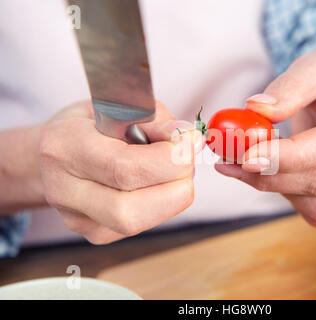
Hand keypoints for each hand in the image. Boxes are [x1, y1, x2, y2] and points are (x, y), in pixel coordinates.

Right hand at [39, 101, 201, 243]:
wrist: (56, 153)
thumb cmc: (89, 125)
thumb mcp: (117, 106)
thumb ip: (154, 119)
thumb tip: (188, 139)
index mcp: (65, 147)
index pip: (124, 167)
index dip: (170, 159)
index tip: (190, 141)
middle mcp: (64, 190)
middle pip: (129, 210)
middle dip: (175, 186)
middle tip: (189, 162)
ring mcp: (77, 218)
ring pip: (136, 224)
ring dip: (172, 198)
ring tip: (176, 172)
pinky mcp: (94, 233)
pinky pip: (139, 226)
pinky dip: (161, 205)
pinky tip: (159, 185)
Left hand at [215, 48, 315, 226]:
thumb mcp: (315, 65)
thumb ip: (289, 86)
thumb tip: (256, 109)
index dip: (289, 156)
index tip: (247, 156)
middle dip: (270, 174)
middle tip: (226, 159)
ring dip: (270, 185)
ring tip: (237, 161)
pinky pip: (314, 209)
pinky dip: (284, 193)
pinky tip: (268, 170)